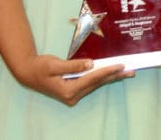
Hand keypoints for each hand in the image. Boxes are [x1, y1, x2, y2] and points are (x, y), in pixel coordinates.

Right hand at [13, 53, 130, 105]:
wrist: (28, 73)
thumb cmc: (40, 68)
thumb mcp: (54, 65)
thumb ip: (73, 65)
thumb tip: (91, 64)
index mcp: (68, 90)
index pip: (92, 79)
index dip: (107, 71)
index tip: (121, 66)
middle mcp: (72, 95)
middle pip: (97, 83)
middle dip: (115, 76)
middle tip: (132, 70)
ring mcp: (73, 95)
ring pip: (96, 84)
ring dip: (111, 78)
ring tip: (126, 72)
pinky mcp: (73, 91)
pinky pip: (91, 84)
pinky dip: (102, 78)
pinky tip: (112, 75)